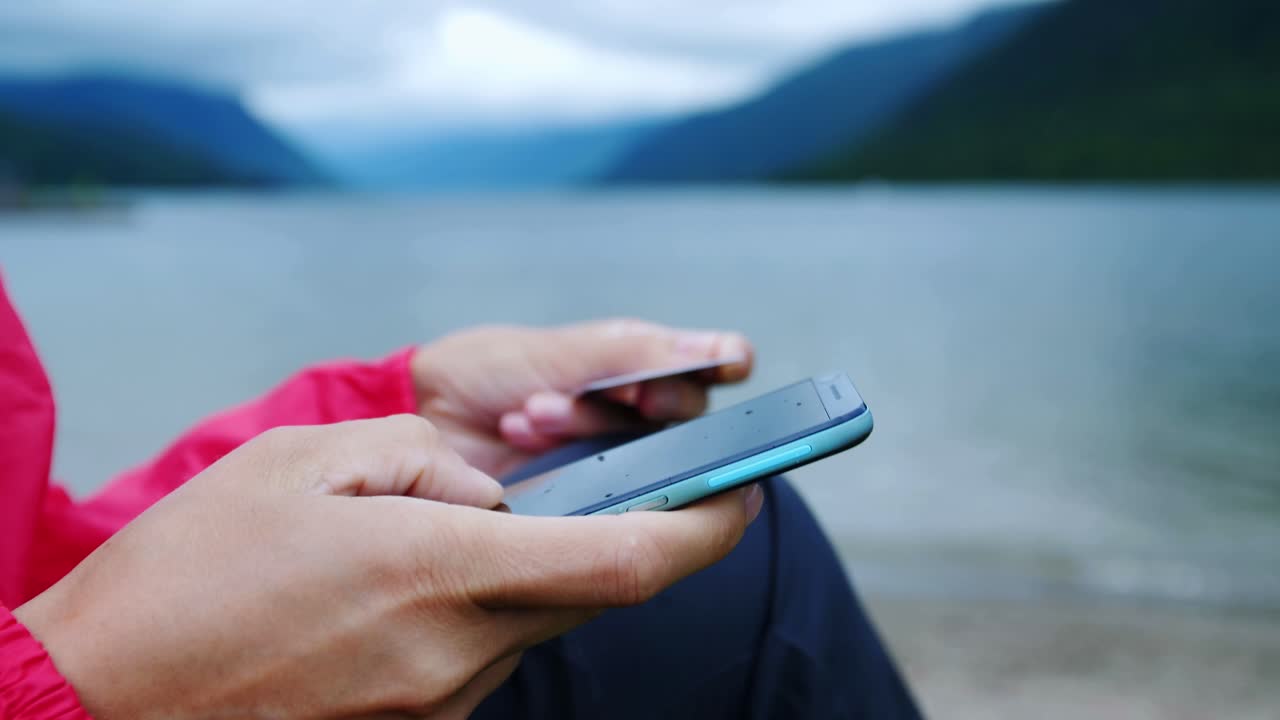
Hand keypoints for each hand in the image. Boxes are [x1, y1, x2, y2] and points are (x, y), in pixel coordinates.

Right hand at [16, 415, 759, 719]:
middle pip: (596, 591)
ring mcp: (441, 707)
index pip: (630, 561)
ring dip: (523, 569)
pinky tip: (398, 589)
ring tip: (434, 534)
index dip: (708, 525)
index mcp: (442, 573)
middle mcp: (460, 656)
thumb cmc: (192, 573)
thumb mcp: (305, 463)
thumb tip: (491, 490)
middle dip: (619, 535)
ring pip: (534, 621)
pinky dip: (475, 609)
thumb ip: (428, 462)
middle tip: (597, 485)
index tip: (747, 490)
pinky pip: (480, 655)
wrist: (97, 702)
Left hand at [412, 319, 752, 475]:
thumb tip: (729, 351)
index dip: (713, 366)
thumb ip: (639, 353)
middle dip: (635, 398)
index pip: (704, 373)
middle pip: (682, 420)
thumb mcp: (561, 349)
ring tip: (532, 410)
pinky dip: (565, 465)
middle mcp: (634, 420)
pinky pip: (604, 498)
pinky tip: (524, 434)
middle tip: (584, 386)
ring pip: (643, 457)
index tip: (721, 362)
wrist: (423, 416)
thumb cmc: (488, 371)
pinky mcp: (584, 507)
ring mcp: (612, 465)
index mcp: (638, 370)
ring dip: (586, 426)